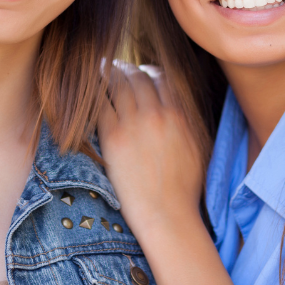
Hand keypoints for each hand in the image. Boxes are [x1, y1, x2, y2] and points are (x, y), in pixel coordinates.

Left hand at [98, 62, 204, 238]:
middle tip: (115, 70)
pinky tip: (88, 93)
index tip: (139, 74)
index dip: (148, 71)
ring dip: (107, 75)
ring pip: (117, 85)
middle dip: (125, 70)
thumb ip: (187, 123)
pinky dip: (94, 95)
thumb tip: (177, 108)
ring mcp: (135, 125)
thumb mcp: (197, 148)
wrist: (167, 215)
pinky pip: (100, 105)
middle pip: (137, 77)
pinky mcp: (113, 138)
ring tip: (99, 72)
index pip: (161, 78)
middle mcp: (158, 114)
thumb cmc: (184, 190)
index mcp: (180, 116)